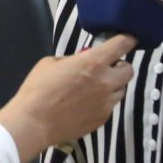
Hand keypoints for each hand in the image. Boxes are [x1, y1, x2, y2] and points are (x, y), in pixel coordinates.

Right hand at [0, 35, 136, 160]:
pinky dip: (102, 102)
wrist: (34, 122)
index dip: (127, 40)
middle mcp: (106, 82)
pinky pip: (109, 106)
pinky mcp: (103, 119)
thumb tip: (81, 63)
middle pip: (129, 70)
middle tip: (106, 69)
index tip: (128, 39)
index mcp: (93, 62)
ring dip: (112, 86)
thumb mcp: (52, 63)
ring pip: (120, 90)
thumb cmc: (38, 88)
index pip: (122, 45)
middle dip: (119, 67)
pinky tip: (84, 105)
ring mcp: (106, 103)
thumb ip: (73, 60)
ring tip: (93, 89)